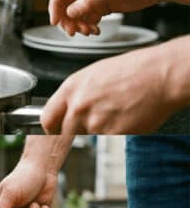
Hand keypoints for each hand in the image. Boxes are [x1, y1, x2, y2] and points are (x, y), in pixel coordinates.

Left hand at [41, 36, 189, 134]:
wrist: (160, 75)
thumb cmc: (132, 70)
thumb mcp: (94, 74)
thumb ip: (76, 92)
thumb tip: (68, 106)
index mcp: (71, 88)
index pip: (47, 118)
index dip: (51, 126)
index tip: (55, 129)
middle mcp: (78, 106)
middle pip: (67, 130)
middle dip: (79, 126)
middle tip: (98, 116)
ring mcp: (94, 121)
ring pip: (89, 134)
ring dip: (101, 128)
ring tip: (117, 111)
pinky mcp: (112, 133)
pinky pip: (108, 137)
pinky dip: (117, 131)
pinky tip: (127, 116)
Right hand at [49, 0, 185, 35]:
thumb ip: (89, 2)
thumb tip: (70, 12)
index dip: (55, 6)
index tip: (56, 21)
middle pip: (65, 4)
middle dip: (68, 20)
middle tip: (74, 32)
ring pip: (76, 13)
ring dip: (79, 24)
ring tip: (89, 31)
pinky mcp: (101, 4)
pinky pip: (87, 17)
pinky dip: (89, 25)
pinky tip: (96, 30)